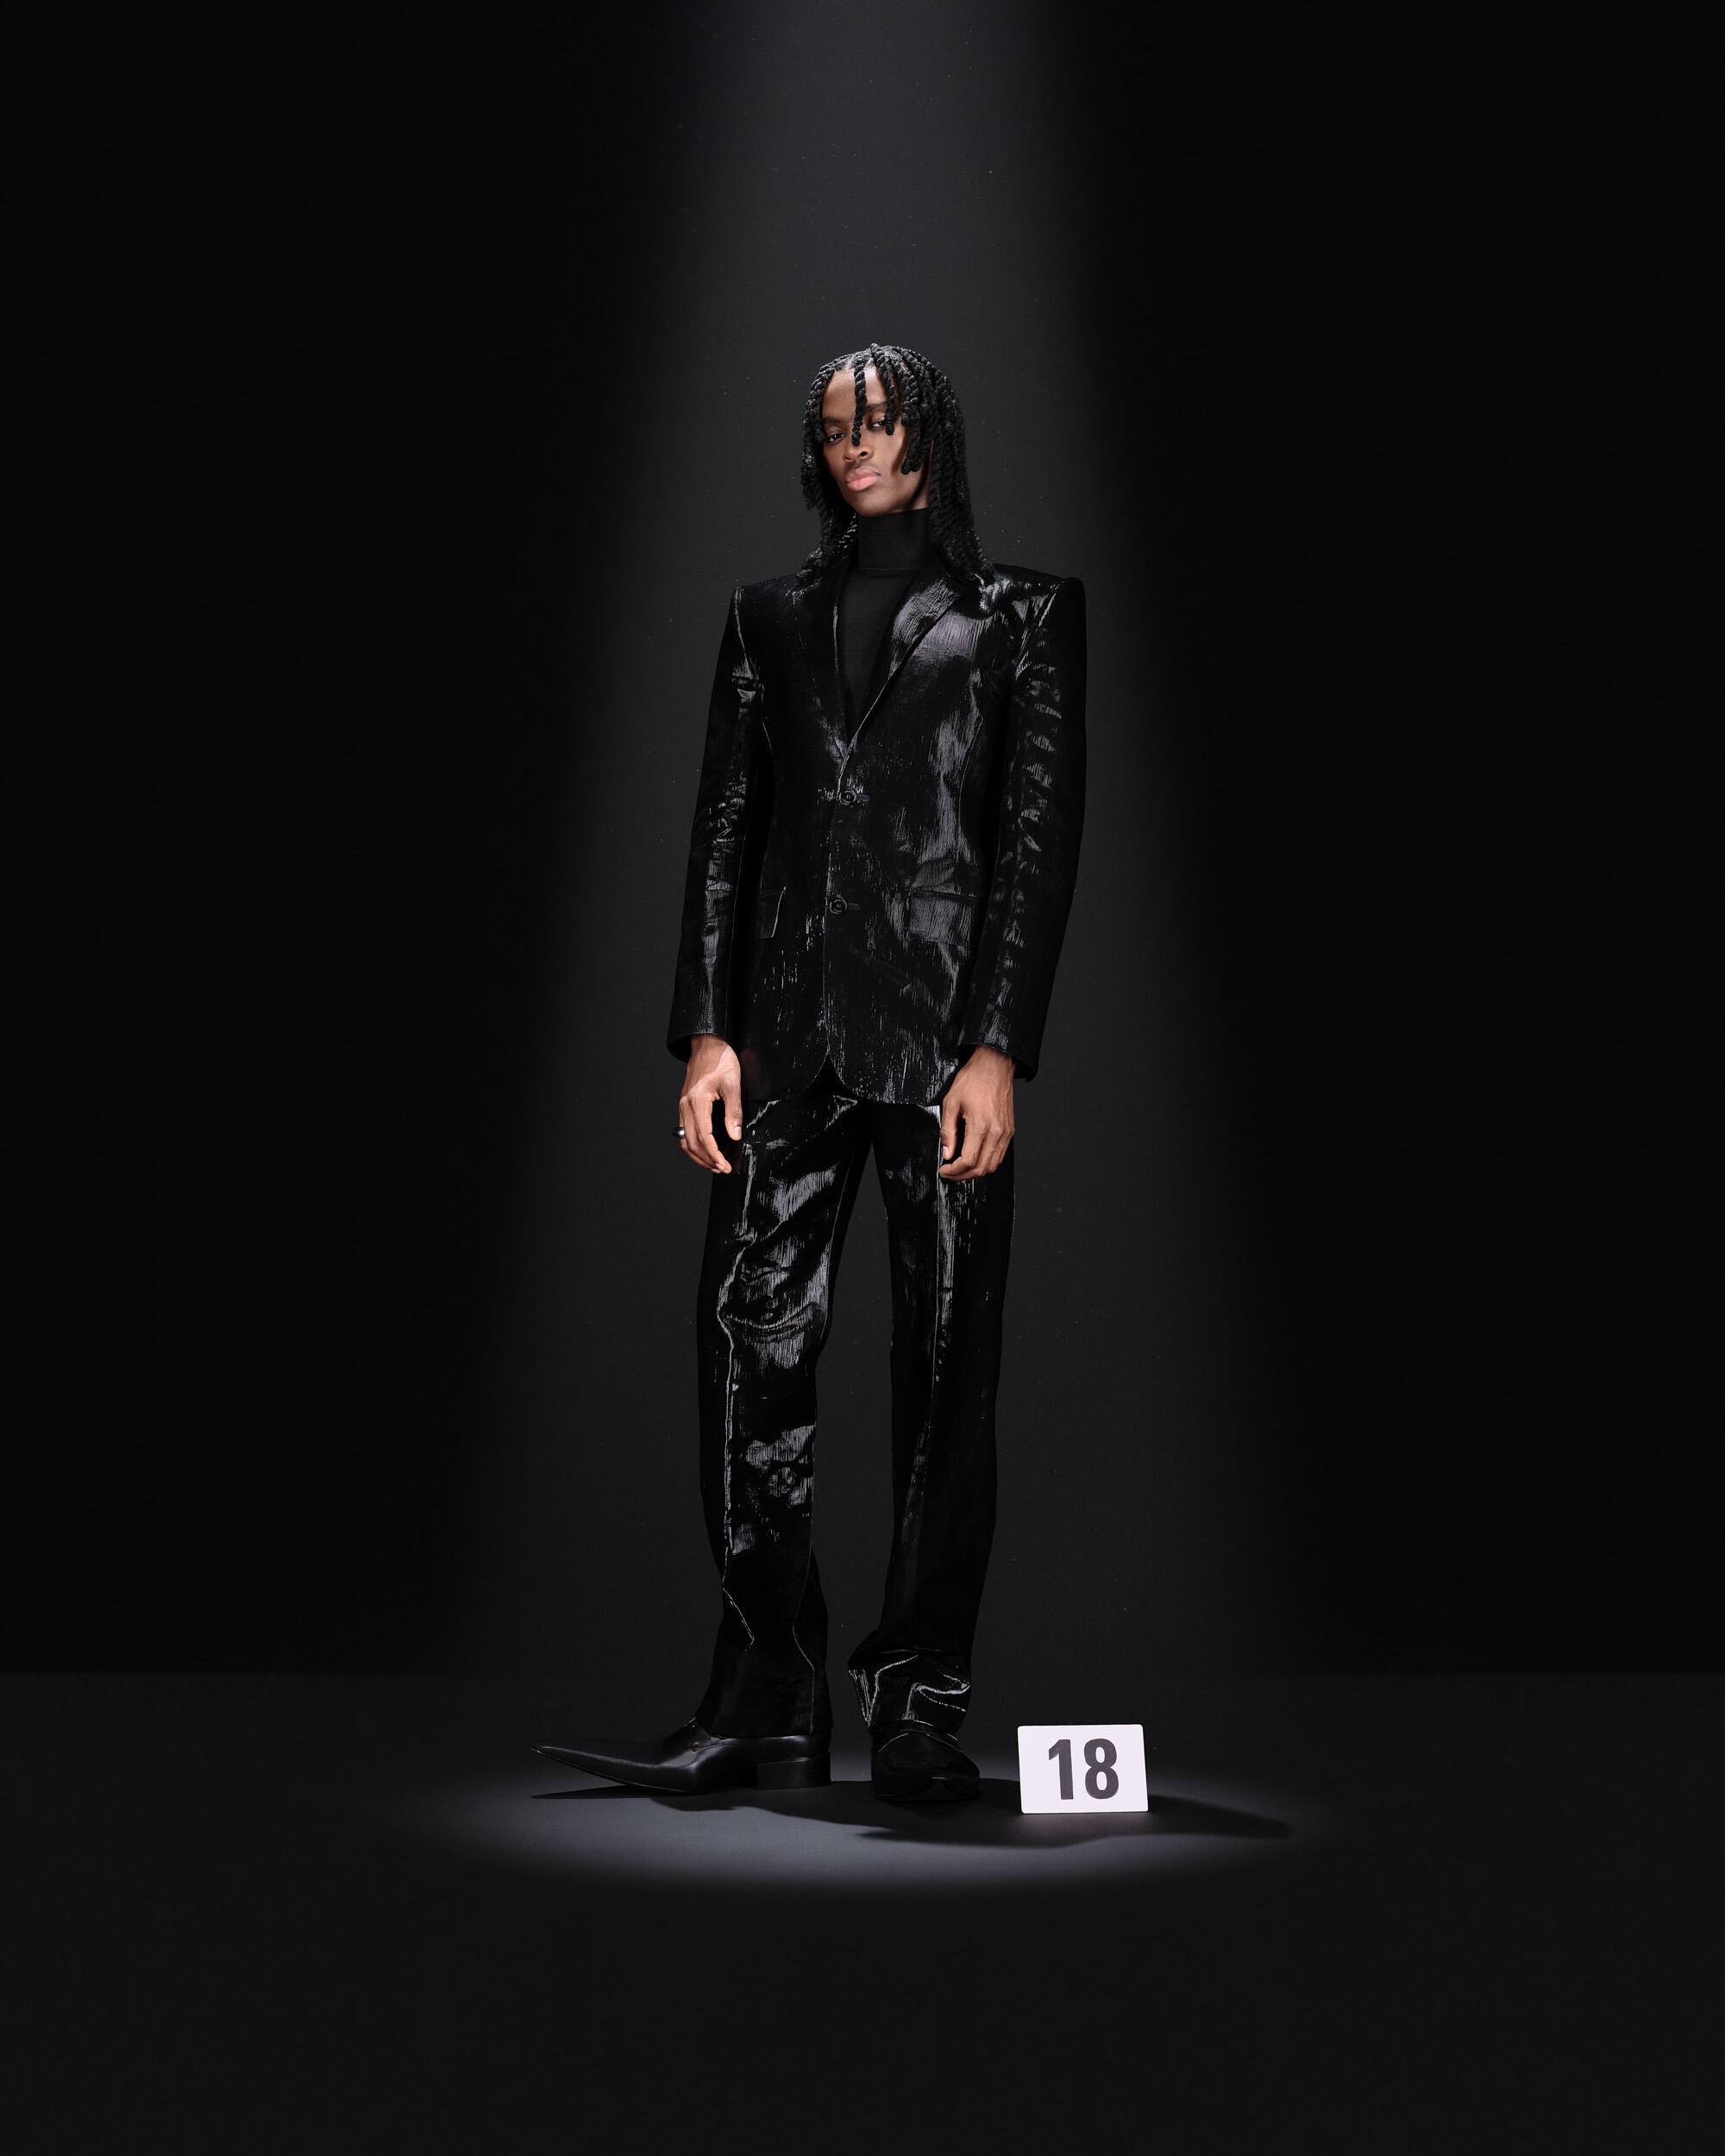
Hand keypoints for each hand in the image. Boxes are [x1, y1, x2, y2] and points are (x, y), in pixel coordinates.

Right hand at [679, 1035, 743, 1172]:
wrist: (707, 1044)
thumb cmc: (721, 1060)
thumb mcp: (733, 1084)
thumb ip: (733, 1112)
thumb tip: (734, 1135)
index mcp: (697, 1101)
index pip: (703, 1137)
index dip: (714, 1155)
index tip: (724, 1165)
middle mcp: (686, 1106)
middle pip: (691, 1143)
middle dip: (706, 1160)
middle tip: (722, 1169)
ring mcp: (683, 1106)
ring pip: (685, 1139)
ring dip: (698, 1155)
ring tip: (713, 1165)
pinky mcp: (685, 1105)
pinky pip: (686, 1130)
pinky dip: (693, 1145)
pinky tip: (704, 1150)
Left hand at [939, 1044, 1014, 1178]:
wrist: (994, 1066)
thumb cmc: (973, 1080)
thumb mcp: (951, 1103)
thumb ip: (948, 1131)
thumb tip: (947, 1153)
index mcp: (980, 1125)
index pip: (968, 1161)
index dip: (954, 1171)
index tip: (944, 1170)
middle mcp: (996, 1132)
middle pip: (981, 1168)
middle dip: (963, 1175)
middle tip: (950, 1172)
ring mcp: (1005, 1132)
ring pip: (993, 1165)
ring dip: (976, 1171)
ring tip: (961, 1167)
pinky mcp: (1010, 1130)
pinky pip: (1000, 1155)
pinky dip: (987, 1162)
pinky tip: (975, 1157)